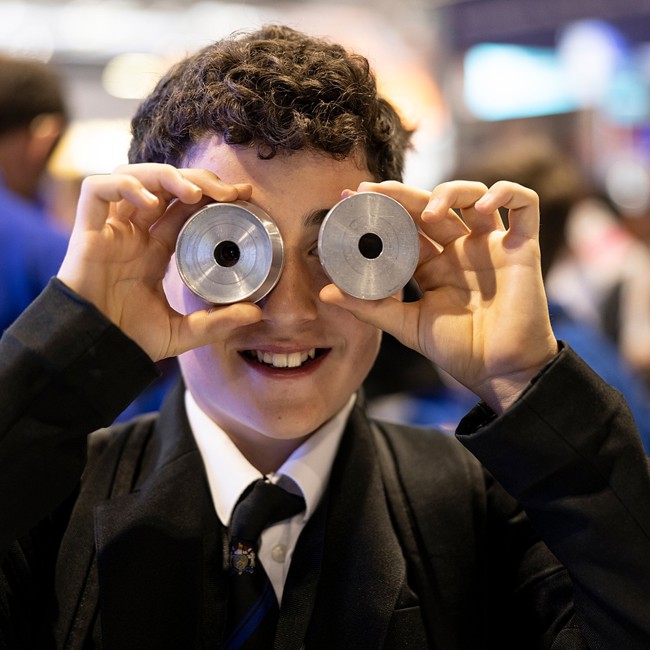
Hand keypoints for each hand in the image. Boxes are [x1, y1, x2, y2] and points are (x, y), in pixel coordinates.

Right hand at [57, 163, 261, 360]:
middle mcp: (135, 233)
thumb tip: (257, 315)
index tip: (242, 194)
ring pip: (134, 177)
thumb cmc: (132, 339)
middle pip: (165, 186)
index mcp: (156, 250)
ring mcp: (111, 230)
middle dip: (198, 179)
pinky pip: (97, 190)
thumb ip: (218, 322)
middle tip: (229, 192)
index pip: (185, 208)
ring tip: (194, 193)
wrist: (96, 351)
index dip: (211, 195)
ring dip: (166, 176)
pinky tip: (151, 203)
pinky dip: (124, 186)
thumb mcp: (184, 331)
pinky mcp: (87, 231)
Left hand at [320, 180, 558, 412]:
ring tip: (431, 211)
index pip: (405, 226)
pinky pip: (524, 206)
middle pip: (431, 206)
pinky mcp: (523, 247)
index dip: (382, 209)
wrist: (499, 372)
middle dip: (402, 194)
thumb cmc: (458, 350)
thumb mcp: (406, 325)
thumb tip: (326, 293)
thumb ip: (370, 306)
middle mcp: (459, 249)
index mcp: (432, 265)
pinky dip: (507, 194)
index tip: (352, 198)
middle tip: (373, 191)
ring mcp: (491, 245)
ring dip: (450, 192)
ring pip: (472, 196)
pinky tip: (485, 205)